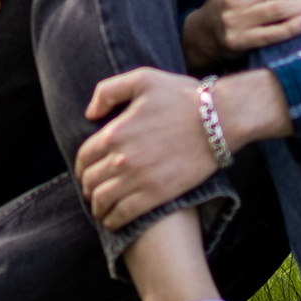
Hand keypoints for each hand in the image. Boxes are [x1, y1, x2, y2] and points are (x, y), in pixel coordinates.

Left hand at [76, 68, 219, 230]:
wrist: (219, 120)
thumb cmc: (183, 96)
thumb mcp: (143, 79)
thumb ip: (108, 91)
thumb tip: (90, 113)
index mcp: (114, 132)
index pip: (84, 157)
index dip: (81, 168)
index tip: (85, 173)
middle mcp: (122, 158)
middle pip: (90, 181)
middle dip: (87, 188)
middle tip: (93, 191)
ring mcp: (139, 179)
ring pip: (102, 201)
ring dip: (97, 207)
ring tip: (101, 209)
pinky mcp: (157, 194)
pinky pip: (124, 215)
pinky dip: (112, 221)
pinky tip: (113, 221)